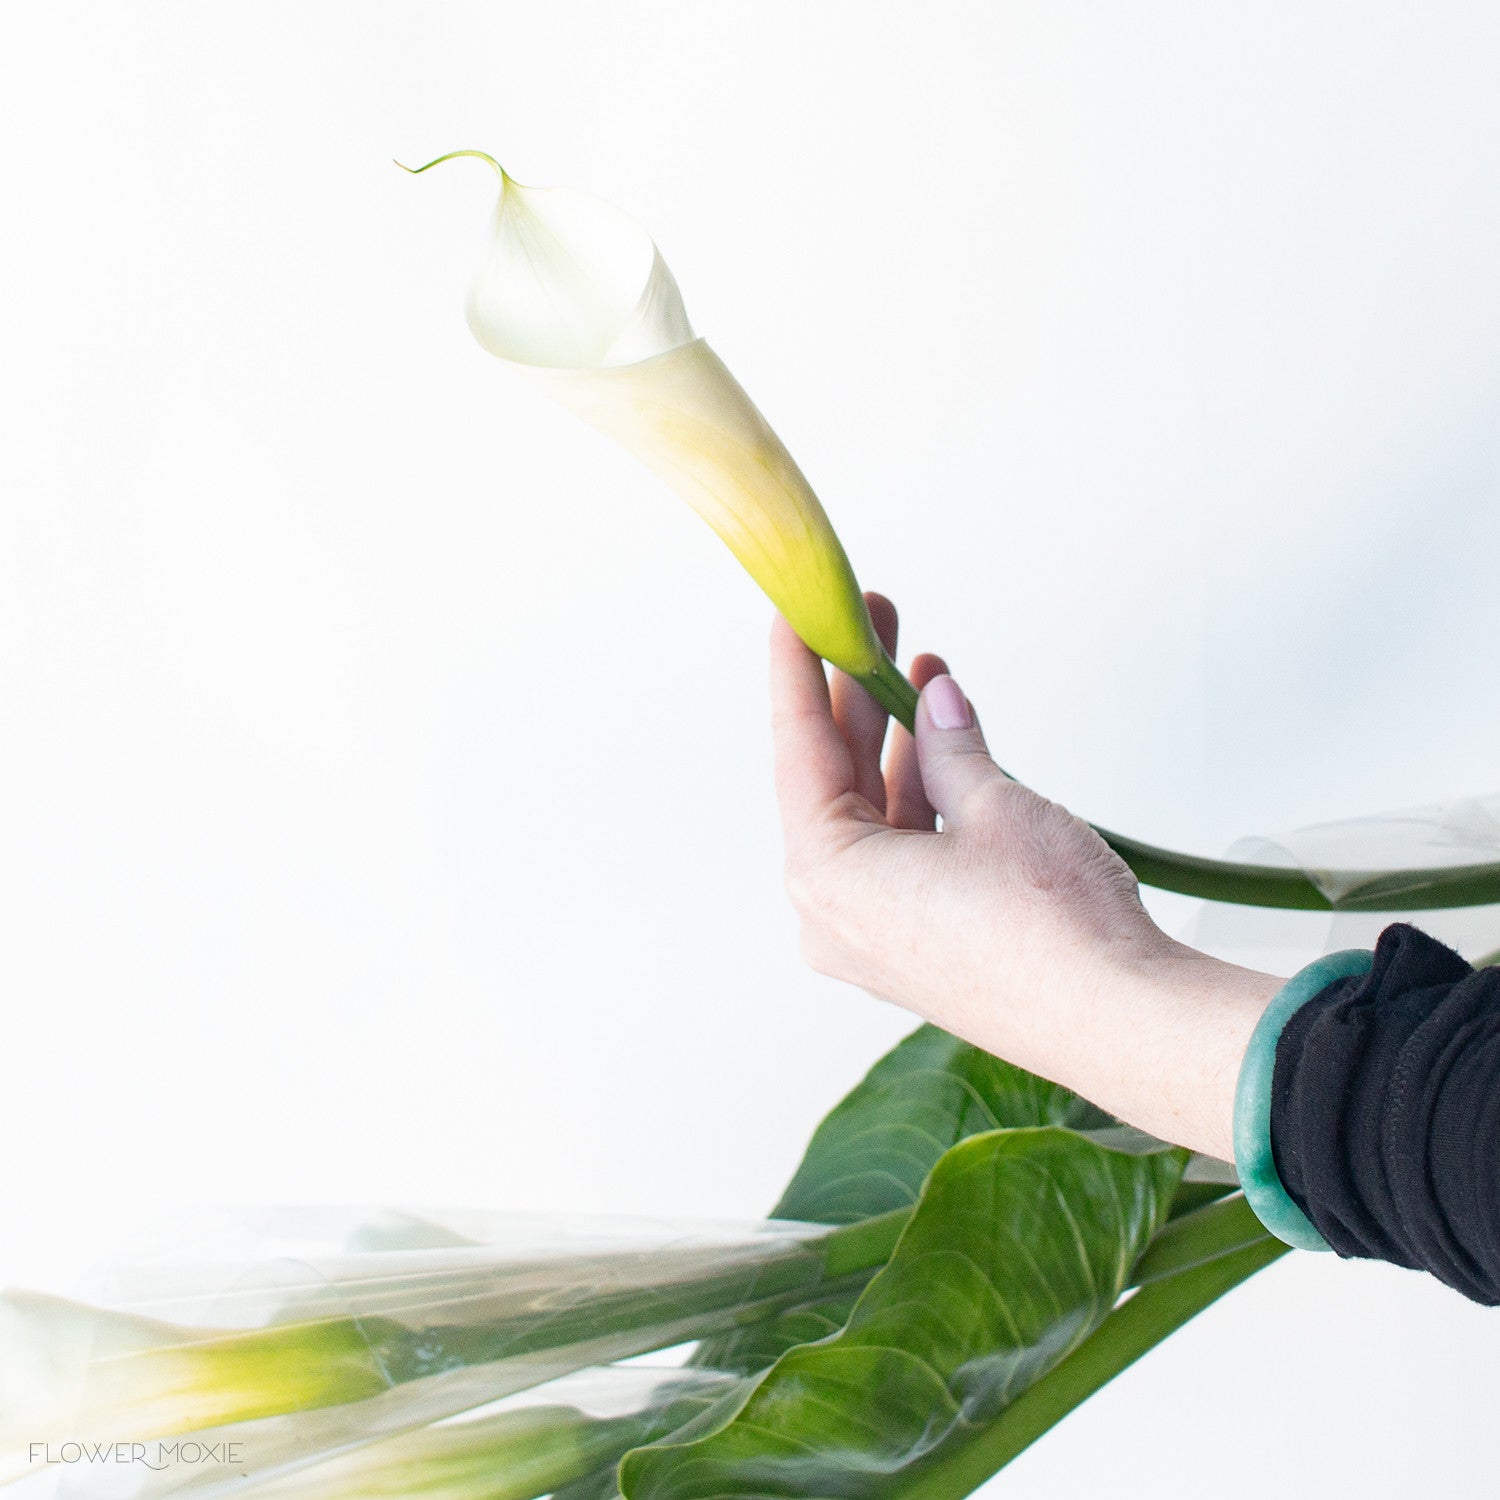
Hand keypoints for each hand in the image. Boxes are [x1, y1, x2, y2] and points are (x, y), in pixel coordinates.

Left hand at [770, 593, 1282, 1159]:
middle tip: (871, 625)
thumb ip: (951, 746)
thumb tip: (934, 697)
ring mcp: (877, 937)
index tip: (793, 614)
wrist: (1124, 1020)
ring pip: (871, 816)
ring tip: (916, 668)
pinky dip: (920, 797)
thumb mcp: (996, 807)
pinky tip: (943, 740)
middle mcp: (836, 915)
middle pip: (832, 780)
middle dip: (857, 699)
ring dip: (895, 743)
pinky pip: (901, 855)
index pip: (798, 750)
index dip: (798, 673)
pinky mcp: (921, 947)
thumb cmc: (1053, 928)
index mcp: (828, 877)